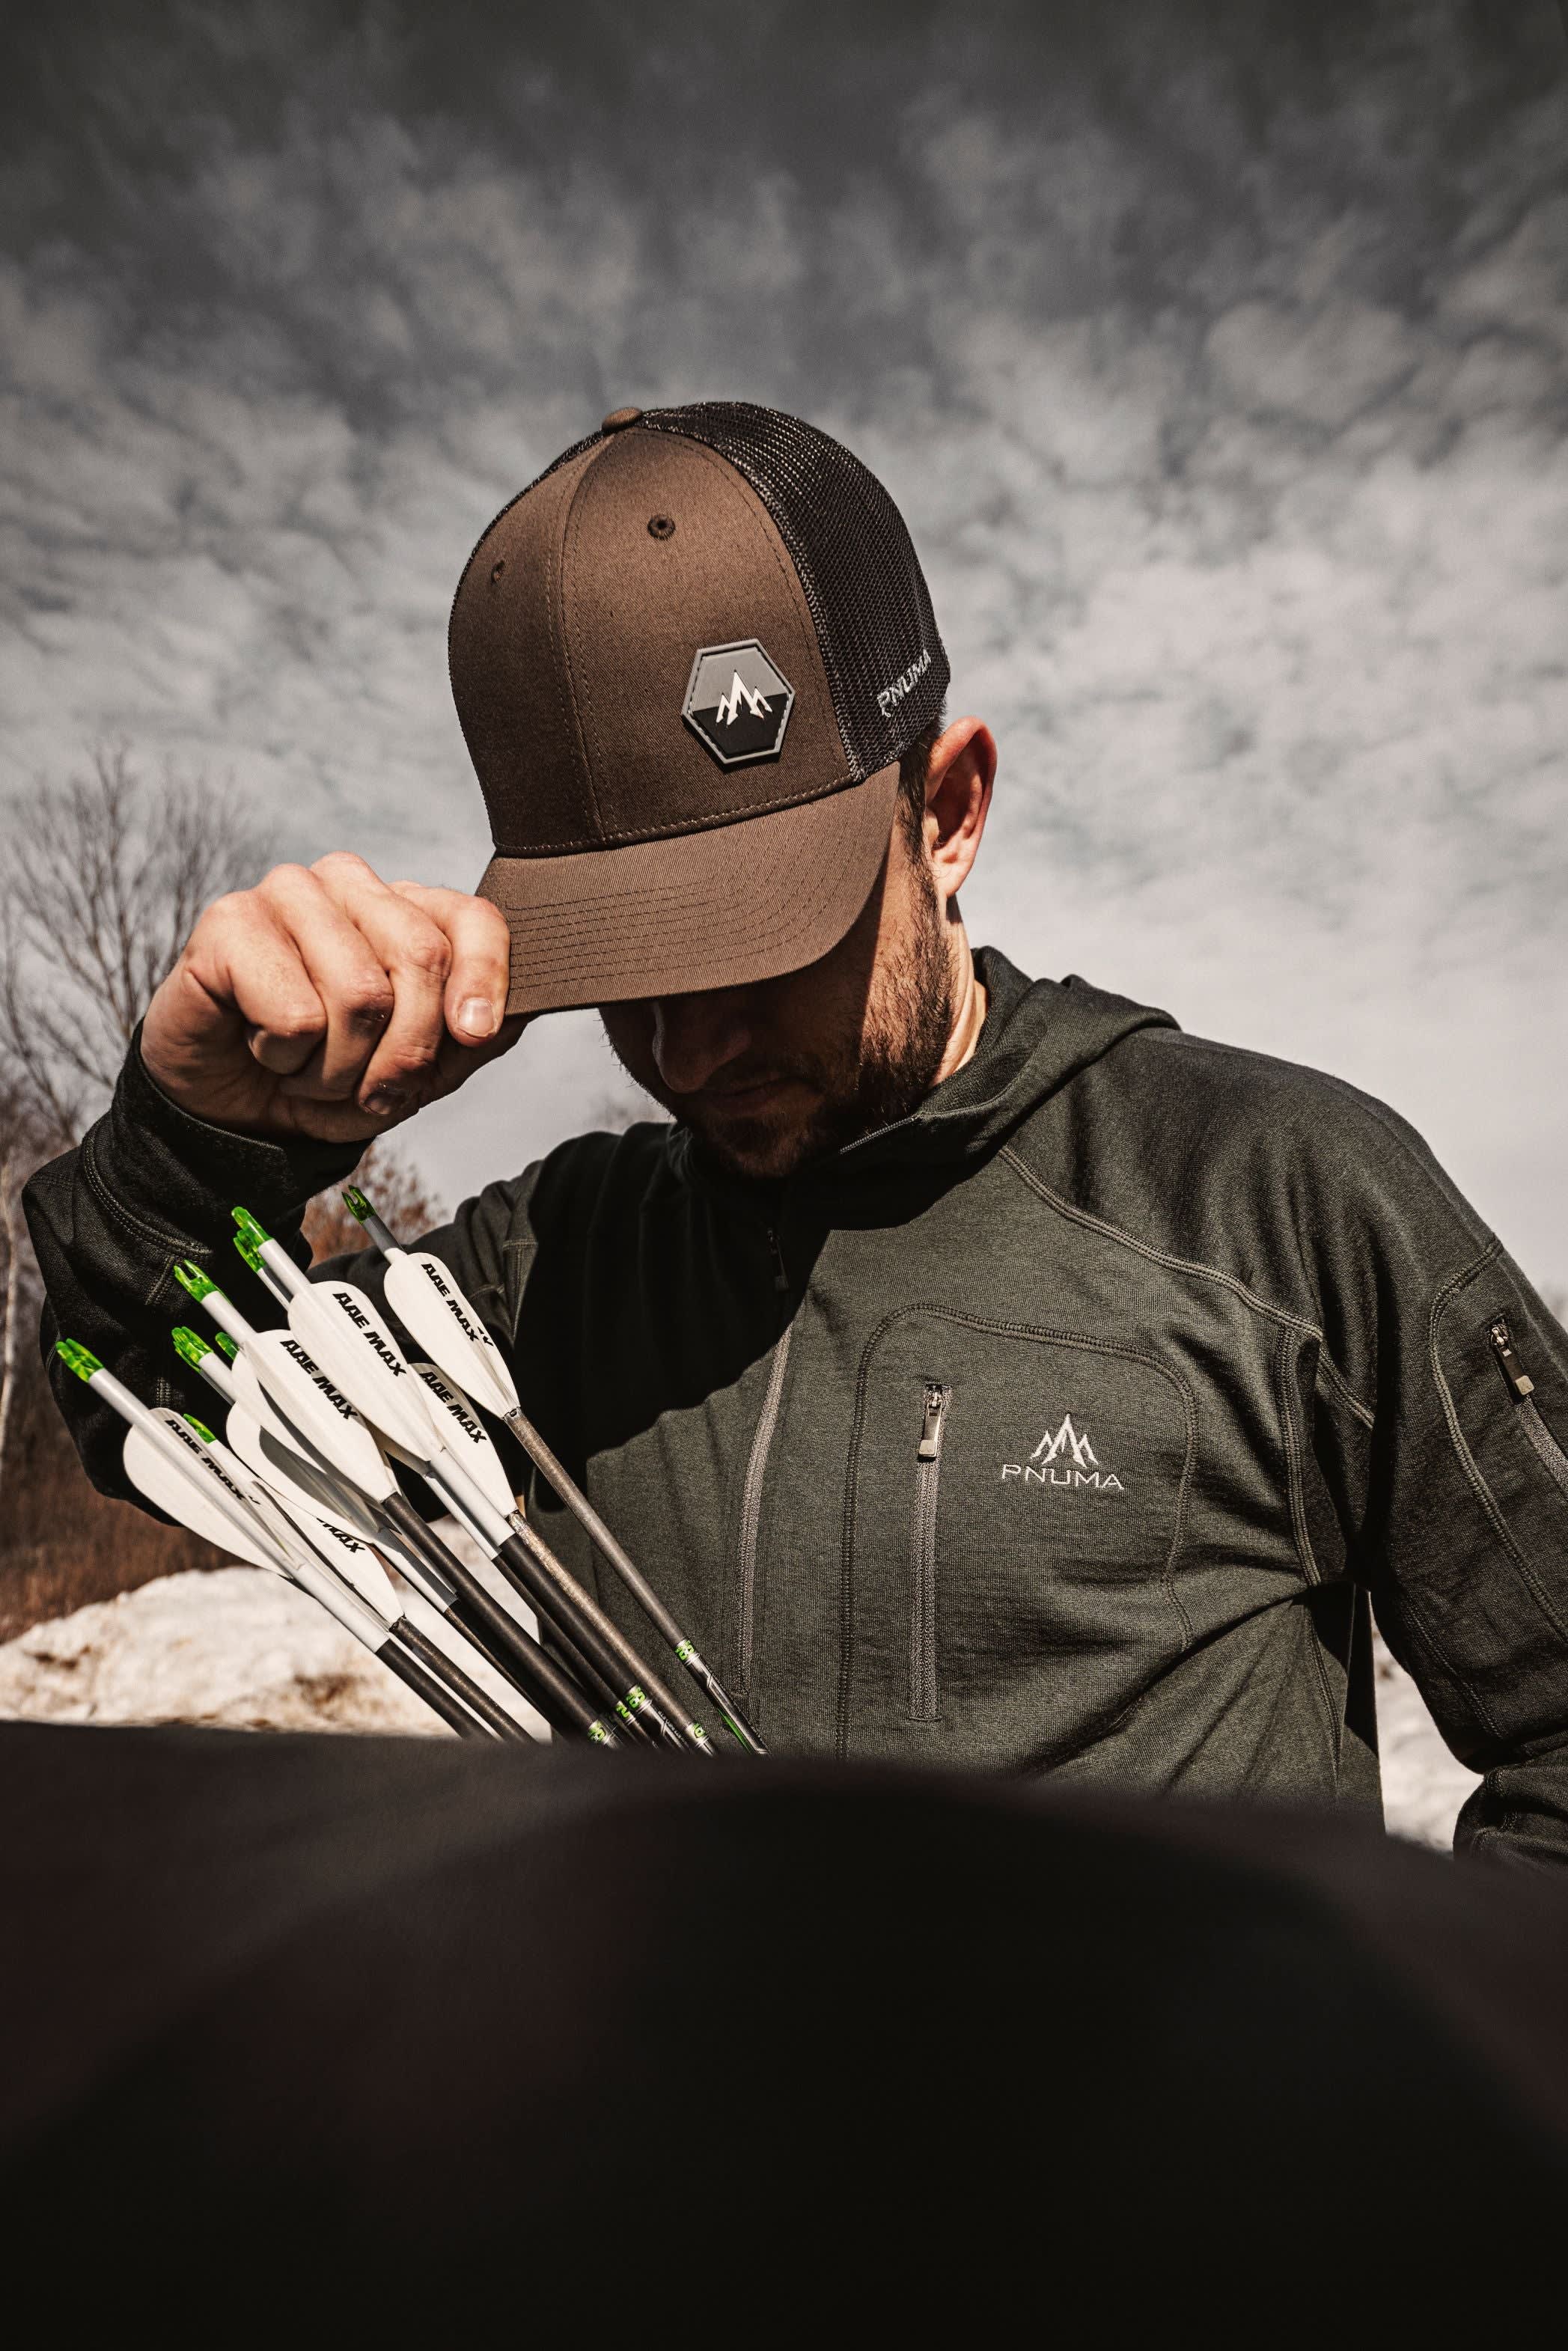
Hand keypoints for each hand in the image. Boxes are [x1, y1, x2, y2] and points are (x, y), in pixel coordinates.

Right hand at [141, 853, 525, 1142]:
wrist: (237, 1115)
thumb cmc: (328, 1078)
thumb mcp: (417, 1072)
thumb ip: (469, 1038)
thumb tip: (511, 1014)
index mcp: (403, 907)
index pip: (472, 919)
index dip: (485, 980)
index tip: (473, 1035)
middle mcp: (349, 884)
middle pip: (422, 958)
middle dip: (403, 1051)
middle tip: (367, 1085)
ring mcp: (287, 894)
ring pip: (359, 993)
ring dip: (338, 1066)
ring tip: (307, 1065)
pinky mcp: (228, 922)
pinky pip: (294, 1014)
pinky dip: (284, 1057)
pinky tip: (261, 1044)